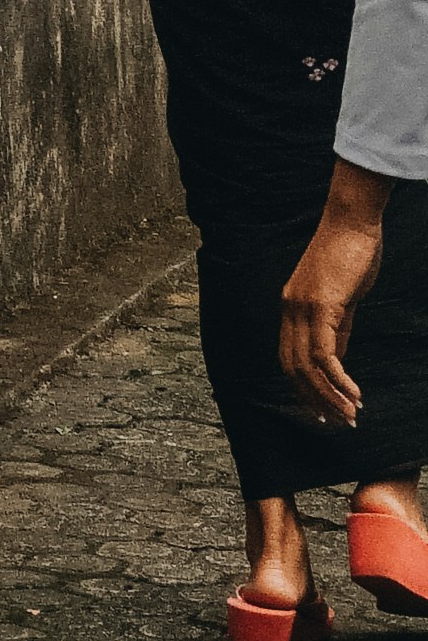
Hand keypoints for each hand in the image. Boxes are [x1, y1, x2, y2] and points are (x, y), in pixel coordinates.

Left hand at [282, 166, 388, 430]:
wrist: (352, 220)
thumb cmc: (351, 253)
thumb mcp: (341, 298)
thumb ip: (336, 328)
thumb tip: (336, 361)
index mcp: (291, 308)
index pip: (289, 359)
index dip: (303, 388)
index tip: (323, 410)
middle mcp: (290, 310)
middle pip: (293, 368)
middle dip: (315, 400)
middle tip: (339, 421)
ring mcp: (302, 308)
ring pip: (307, 366)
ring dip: (329, 395)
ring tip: (351, 414)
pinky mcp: (321, 305)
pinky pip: (323, 353)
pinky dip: (337, 378)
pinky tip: (353, 392)